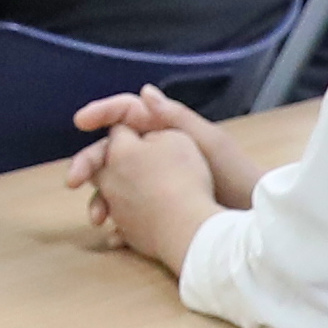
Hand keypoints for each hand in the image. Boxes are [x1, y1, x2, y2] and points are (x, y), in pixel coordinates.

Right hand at [72, 88, 236, 269]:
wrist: (255, 217)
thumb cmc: (236, 177)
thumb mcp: (208, 143)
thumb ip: (176, 119)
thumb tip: (144, 92)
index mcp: (167, 132)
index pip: (125, 115)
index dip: (101, 114)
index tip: (79, 122)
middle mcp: (157, 155)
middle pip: (111, 154)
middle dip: (89, 166)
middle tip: (72, 181)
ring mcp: (156, 184)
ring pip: (115, 186)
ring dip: (101, 200)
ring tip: (99, 218)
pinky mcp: (159, 210)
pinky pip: (129, 213)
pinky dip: (119, 223)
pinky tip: (114, 235)